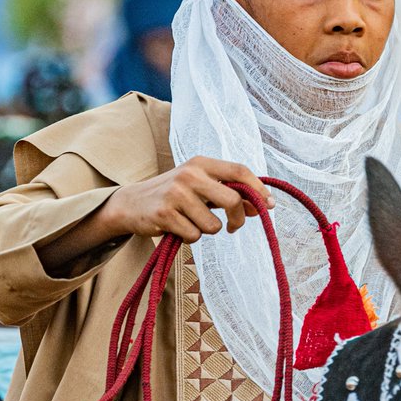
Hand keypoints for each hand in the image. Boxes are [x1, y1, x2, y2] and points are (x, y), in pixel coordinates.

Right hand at [103, 158, 274, 243]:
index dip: (258, 189)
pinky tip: (177, 228)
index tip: (269, 205)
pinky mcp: (165, 214)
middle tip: (233, 227)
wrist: (131, 203)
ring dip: (207, 230)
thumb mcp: (200, 188)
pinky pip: (194, 236)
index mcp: (201, 163)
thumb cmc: (174, 196)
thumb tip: (261, 206)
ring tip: (191, 222)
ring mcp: (176, 194)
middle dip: (238, 219)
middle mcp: (189, 174)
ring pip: (213, 225)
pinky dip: (190, 238)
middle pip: (233, 200)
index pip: (239, 170)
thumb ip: (228, 194)